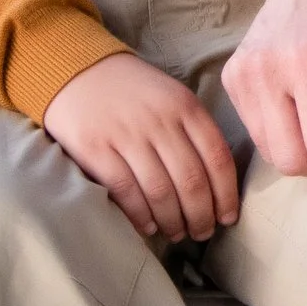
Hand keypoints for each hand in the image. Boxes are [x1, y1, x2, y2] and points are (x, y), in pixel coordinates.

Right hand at [43, 52, 241, 242]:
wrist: (78, 71)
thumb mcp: (173, 98)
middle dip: (202, 215)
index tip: (228, 217)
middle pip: (192, 180)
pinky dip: (141, 215)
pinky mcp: (96, 149)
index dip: (226, 194)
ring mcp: (128, 135)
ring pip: (161, 191)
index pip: (218, 158)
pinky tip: (148, 228)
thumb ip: (194, 130)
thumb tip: (217, 181)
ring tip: (178, 234)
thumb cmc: (134, 92)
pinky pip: (126, 191)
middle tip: (203, 233)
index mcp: (186, 107)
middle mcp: (161, 121)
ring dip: (173, 220)